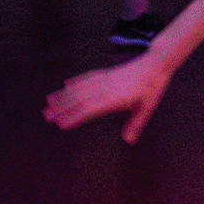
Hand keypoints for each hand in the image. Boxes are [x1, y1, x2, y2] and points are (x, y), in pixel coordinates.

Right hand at [46, 53, 172, 144]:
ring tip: (49, 101)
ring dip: (63, 95)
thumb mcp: (147, 107)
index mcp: (114, 98)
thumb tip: (129, 140)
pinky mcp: (107, 72)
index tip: (60, 124)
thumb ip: (136, 123)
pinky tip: (66, 84)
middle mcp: (105, 88)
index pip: (89, 109)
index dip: (74, 116)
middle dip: (61, 108)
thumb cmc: (152, 86)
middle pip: (79, 99)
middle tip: (46, 116)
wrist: (157, 62)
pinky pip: (87, 77)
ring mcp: (104, 79)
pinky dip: (75, 81)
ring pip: (80, 87)